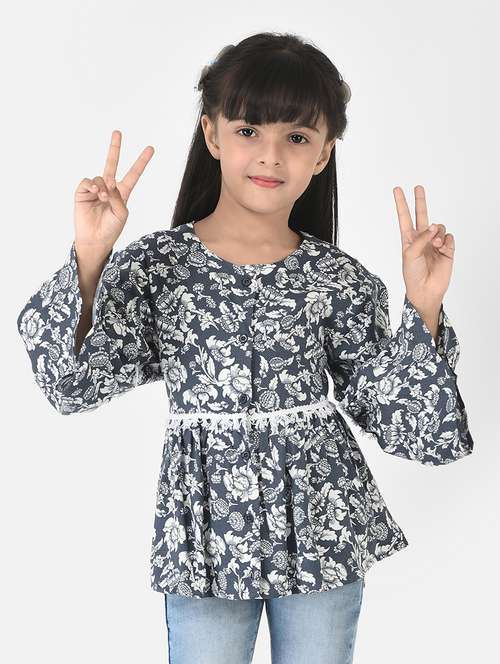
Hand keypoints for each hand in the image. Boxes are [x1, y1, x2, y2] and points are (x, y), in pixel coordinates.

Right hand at [73, 129, 153, 257]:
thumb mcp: (121, 213)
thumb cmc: (111, 229)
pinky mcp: (82, 193)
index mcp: (122, 193)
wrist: (95, 239)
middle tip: (117, 132)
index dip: (141, 162)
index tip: (151, 148)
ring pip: (100, 177)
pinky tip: (93, 193)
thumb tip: (107, 183)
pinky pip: (87, 182)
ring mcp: (95, 190)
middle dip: (115, 148)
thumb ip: (117, 197)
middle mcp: (108, 188)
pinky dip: (91, 186)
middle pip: (112, 164)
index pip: (133, 174)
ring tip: (102, 198)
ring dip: (102, 186)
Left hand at [393, 184, 453, 310]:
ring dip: (437, 233)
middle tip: (418, 187)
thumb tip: (434, 227)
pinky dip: (446, 240)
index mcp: (408, 239)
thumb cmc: (412, 274)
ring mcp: (435, 243)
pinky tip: (442, 248)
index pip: (405, 217)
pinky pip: (449, 236)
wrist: (425, 290)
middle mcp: (422, 239)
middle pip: (422, 215)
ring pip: (439, 227)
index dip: (401, 204)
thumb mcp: (410, 254)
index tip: (397, 189)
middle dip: (420, 201)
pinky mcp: (447, 249)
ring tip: (434, 245)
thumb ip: (421, 238)